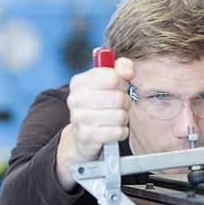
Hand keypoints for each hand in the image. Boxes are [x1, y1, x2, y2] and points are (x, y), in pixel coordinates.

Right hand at [55, 57, 133, 188]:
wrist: (81, 135)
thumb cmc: (100, 103)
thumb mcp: (108, 81)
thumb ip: (121, 67)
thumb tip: (128, 72)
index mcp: (79, 82)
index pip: (113, 77)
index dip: (122, 83)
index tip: (118, 87)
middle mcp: (75, 99)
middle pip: (119, 98)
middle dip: (124, 102)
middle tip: (119, 105)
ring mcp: (80, 119)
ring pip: (120, 116)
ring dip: (123, 118)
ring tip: (115, 117)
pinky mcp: (87, 137)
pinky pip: (118, 132)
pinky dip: (121, 131)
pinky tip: (113, 129)